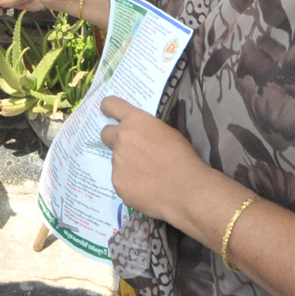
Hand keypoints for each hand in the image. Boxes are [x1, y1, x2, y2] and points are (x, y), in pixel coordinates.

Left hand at [99, 97, 211, 224]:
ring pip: (116, 160)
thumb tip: (139, 135)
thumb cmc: (184, 158)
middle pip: (105, 134)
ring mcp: (117, 161)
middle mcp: (121, 138)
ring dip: (127, 165)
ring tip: (148, 175)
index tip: (106, 112)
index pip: (111, 104)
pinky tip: (147, 189)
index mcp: (135, 121)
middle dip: (114, 139)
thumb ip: (146, 130)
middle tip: (130, 150)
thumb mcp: (167, 133)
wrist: (189, 190)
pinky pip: (120, 180)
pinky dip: (130, 184)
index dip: (108, 108)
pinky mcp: (117, 183)